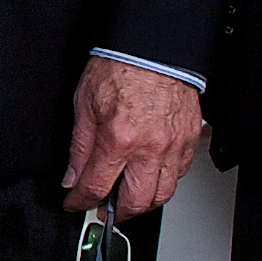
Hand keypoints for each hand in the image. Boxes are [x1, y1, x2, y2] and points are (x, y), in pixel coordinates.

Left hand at [62, 57, 203, 214]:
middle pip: (135, 202)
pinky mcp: (189, 140)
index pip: (96, 187)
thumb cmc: (120, 66)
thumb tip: (72, 176)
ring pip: (162, 194)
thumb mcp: (84, 104)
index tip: (74, 203)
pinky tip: (151, 178)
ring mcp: (173, 146)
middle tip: (103, 210)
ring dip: (143, 204)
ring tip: (127, 200)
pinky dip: (164, 183)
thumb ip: (79, 147)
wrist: (153, 47)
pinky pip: (179, 175)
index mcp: (118, 138)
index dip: (80, 201)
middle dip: (115, 214)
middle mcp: (149, 148)